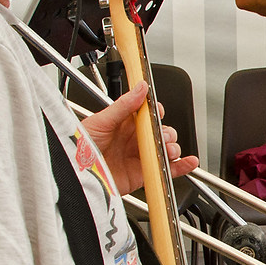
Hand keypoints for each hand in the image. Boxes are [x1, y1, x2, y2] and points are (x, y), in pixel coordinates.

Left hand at [79, 81, 199, 194]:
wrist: (76, 176)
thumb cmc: (79, 149)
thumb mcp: (100, 121)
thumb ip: (123, 105)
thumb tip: (140, 88)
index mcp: (123, 123)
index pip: (148, 113)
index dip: (156, 112)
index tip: (157, 112)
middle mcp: (133, 139)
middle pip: (161, 131)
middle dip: (167, 132)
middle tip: (161, 136)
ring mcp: (139, 156)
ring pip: (167, 148)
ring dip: (174, 147)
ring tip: (168, 149)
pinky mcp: (143, 174)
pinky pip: (167, 170)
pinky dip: (181, 167)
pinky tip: (189, 162)